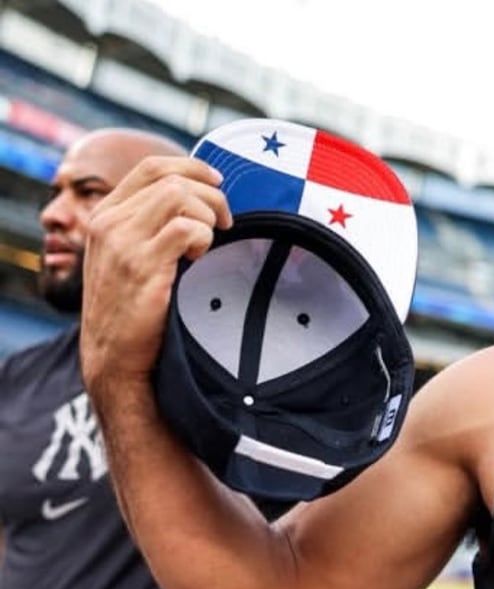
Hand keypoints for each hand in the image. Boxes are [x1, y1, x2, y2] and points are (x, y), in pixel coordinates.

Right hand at [80, 156, 231, 394]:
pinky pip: (186, 228)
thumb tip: (200, 202)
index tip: (218, 183)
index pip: (151, 167)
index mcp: (106, 215)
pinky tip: (199, 258)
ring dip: (207, 215)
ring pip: (179, 196)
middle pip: (170, 178)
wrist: (113, 355)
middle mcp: (109, 222)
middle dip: (211, 194)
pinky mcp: (141, 265)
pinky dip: (203, 238)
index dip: (191, 167)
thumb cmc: (131, 309)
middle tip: (226, 223)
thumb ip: (151, 228)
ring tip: (207, 244)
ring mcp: (122, 242)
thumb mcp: (131, 258)